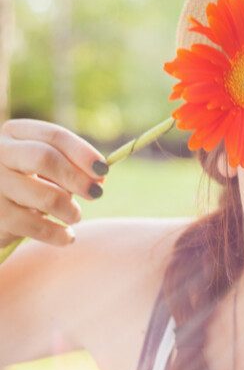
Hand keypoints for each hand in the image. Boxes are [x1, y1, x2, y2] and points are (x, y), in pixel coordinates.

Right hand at [0, 119, 107, 247]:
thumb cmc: (25, 185)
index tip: (104, 170)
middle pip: (45, 158)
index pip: (54, 136)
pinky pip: (33, 225)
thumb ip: (69, 167)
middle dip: (77, 177)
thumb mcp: (43, 168)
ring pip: (44, 195)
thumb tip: (99, 178)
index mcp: (15, 133)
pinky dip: (57, 233)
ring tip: (75, 216)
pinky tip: (66, 237)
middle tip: (97, 194)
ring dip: (69, 209)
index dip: (83, 152)